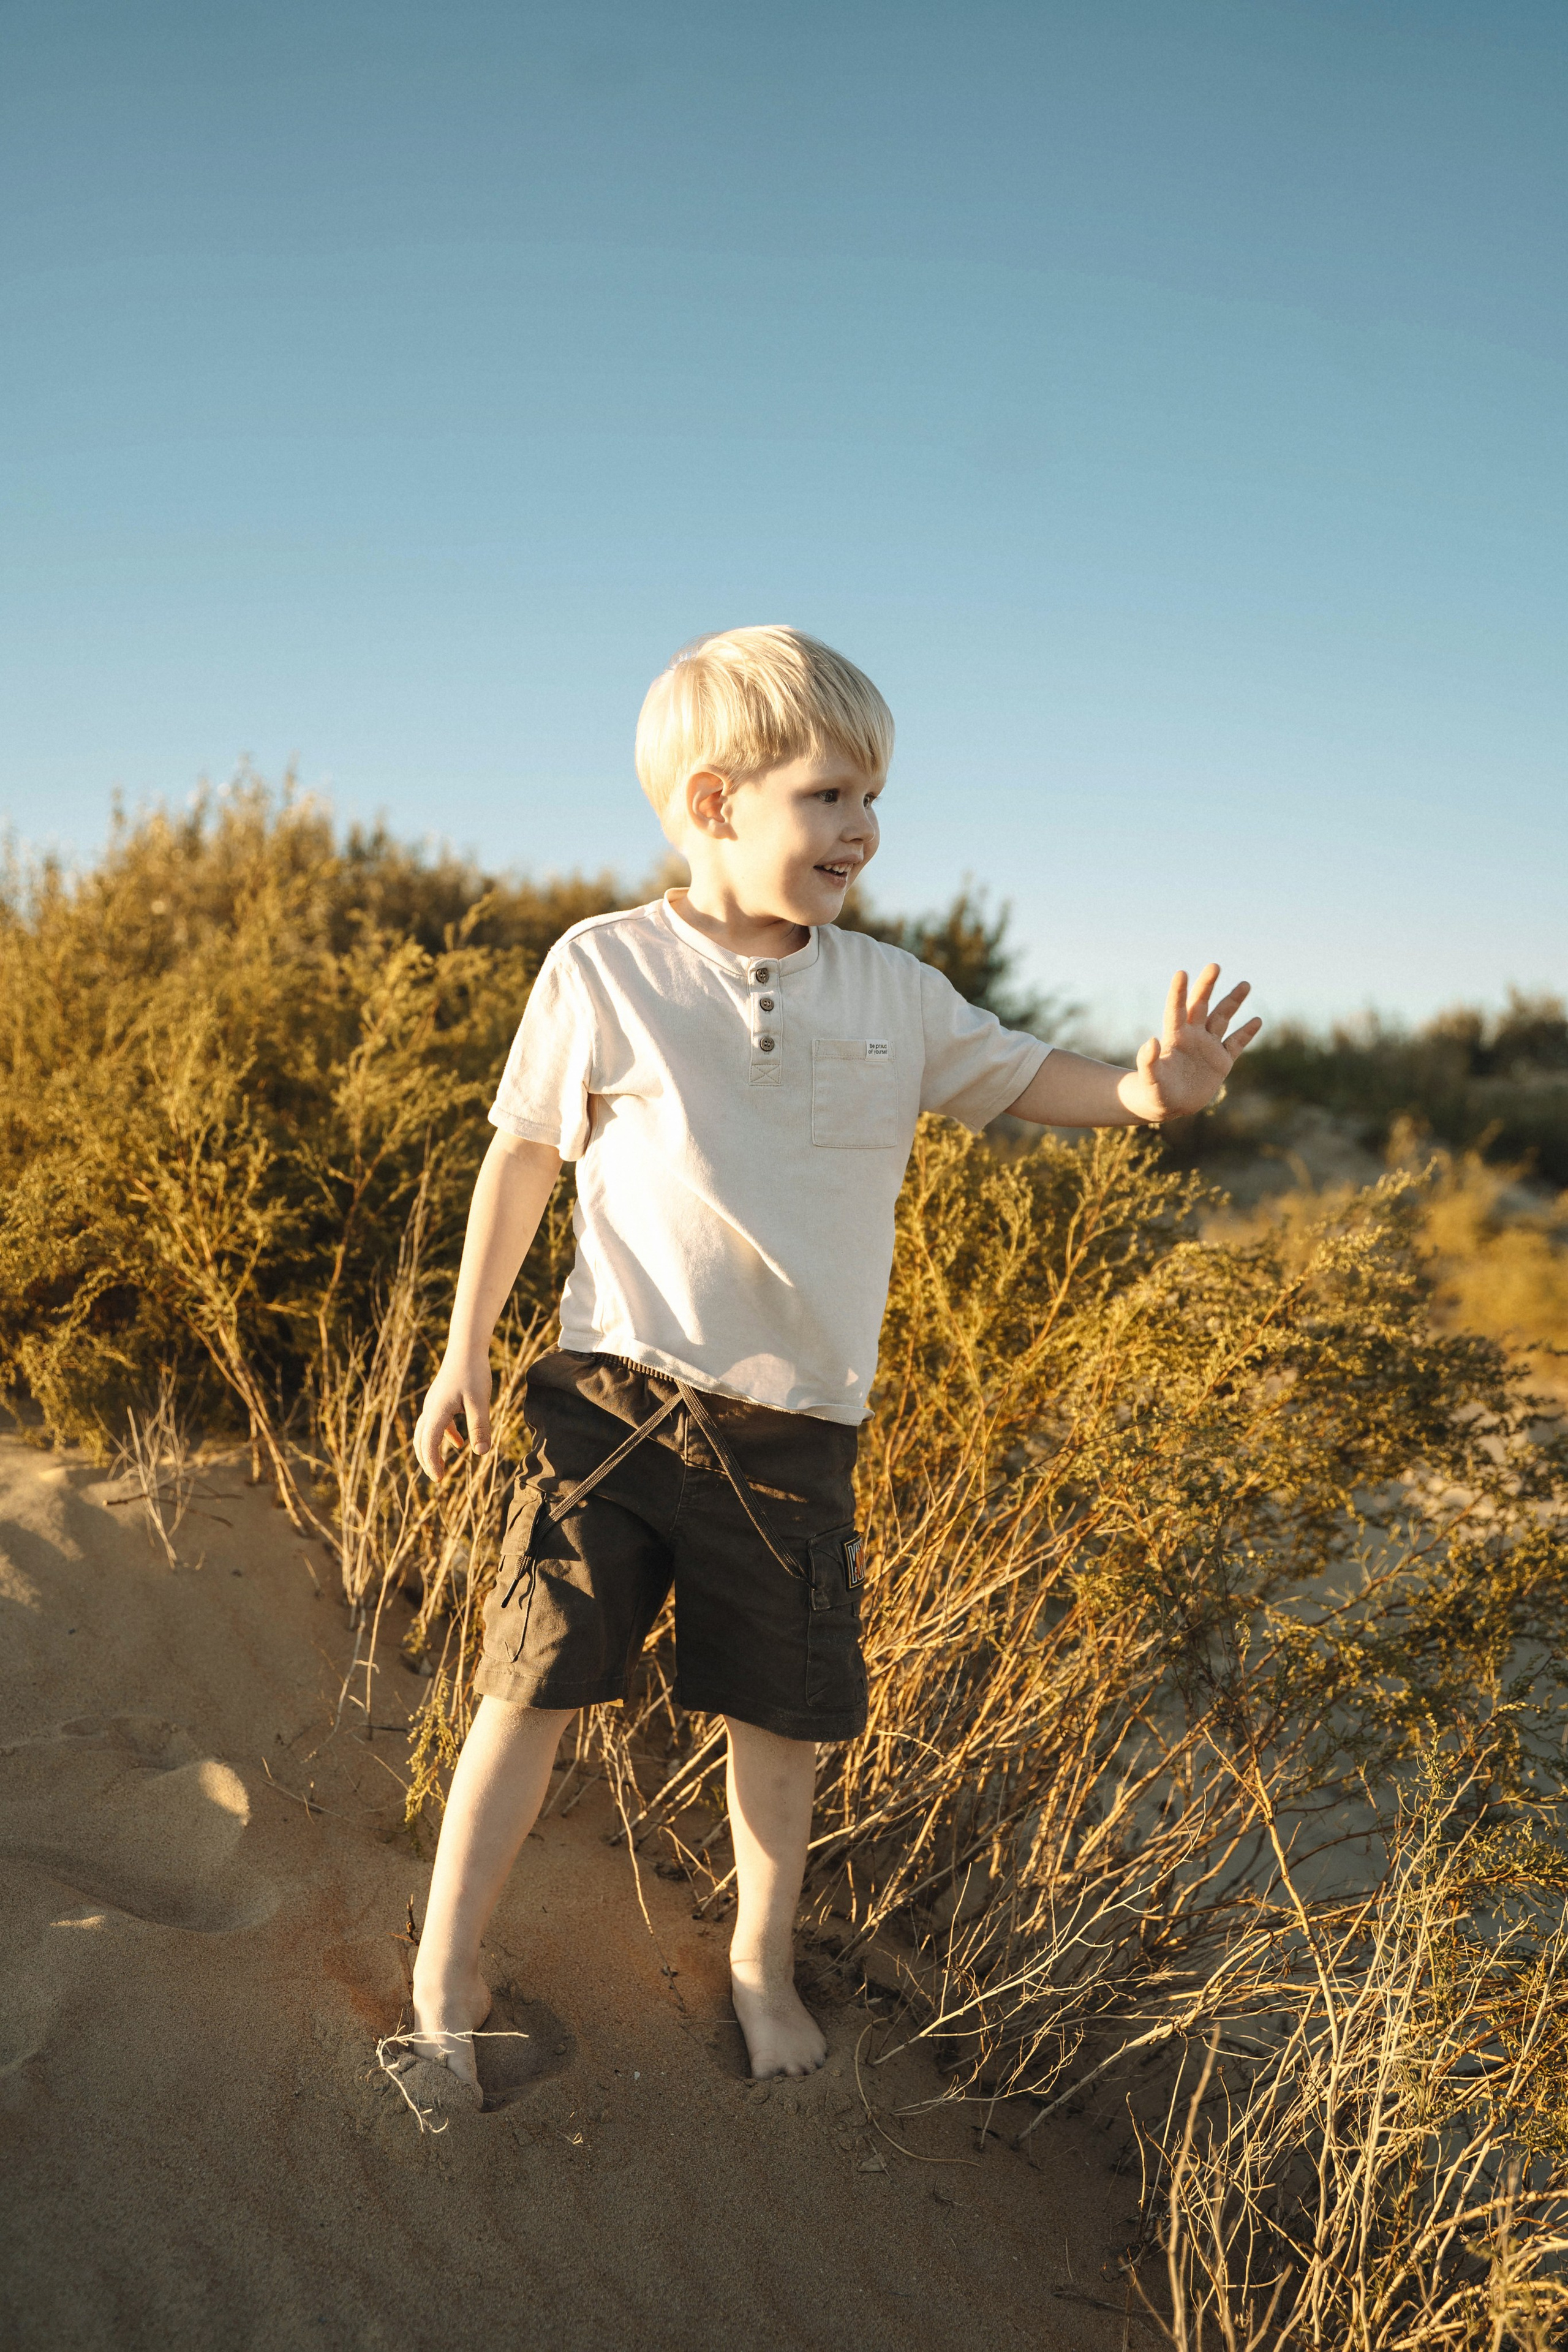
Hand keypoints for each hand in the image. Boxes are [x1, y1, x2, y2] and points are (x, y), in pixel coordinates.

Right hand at [413, 1352, 492, 1482]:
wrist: (466, 1348)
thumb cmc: (473, 1372)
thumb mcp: (480, 1401)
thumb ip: (480, 1426)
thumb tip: (481, 1453)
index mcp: (437, 1411)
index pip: (428, 1443)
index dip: (431, 1463)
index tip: (439, 1479)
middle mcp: (430, 1409)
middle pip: (421, 1440)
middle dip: (427, 1460)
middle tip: (437, 1478)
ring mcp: (434, 1404)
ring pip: (426, 1432)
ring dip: (432, 1450)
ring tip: (442, 1467)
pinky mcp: (441, 1399)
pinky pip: (437, 1423)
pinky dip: (444, 1436)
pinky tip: (459, 1444)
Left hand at [1122, 964, 1261, 1122]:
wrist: (1168, 1105)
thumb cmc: (1153, 1092)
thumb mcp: (1149, 1079)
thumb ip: (1148, 1061)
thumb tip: (1151, 1041)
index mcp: (1174, 1037)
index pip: (1177, 1009)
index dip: (1179, 992)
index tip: (1181, 973)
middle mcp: (1193, 1036)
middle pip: (1201, 1005)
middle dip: (1207, 986)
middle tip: (1214, 965)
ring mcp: (1208, 1047)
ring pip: (1222, 1018)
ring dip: (1233, 1002)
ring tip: (1245, 983)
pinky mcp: (1221, 1061)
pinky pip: (1236, 1043)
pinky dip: (1246, 1033)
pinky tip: (1256, 1020)